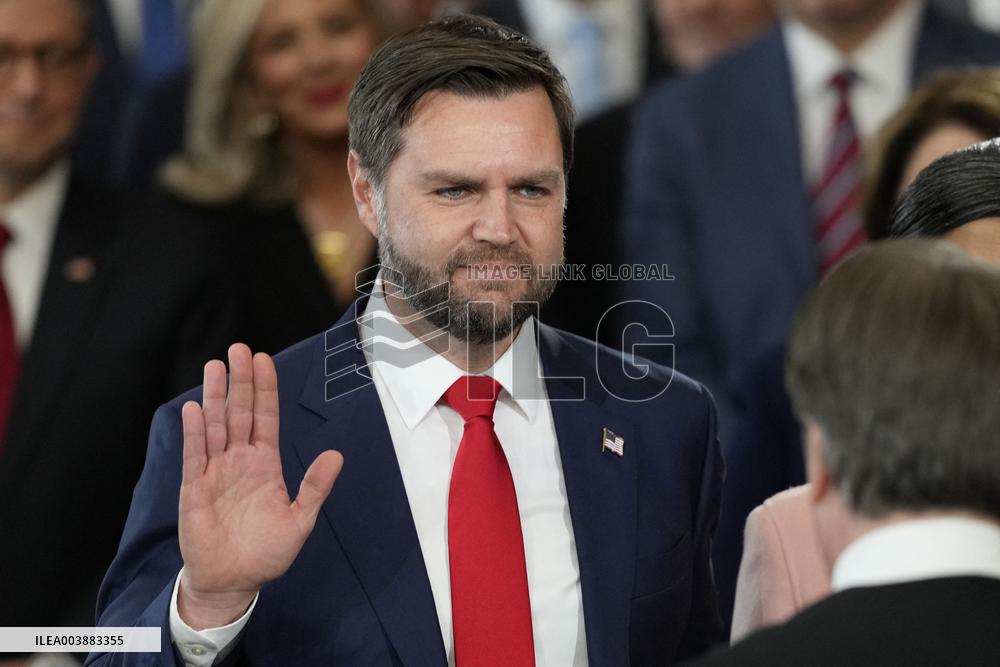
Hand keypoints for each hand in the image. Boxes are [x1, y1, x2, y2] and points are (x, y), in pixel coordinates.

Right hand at [177, 344, 342, 628]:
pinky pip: (195, 455)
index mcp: (265, 464)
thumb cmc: (265, 553)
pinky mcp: (195, 489)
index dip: (264, 389)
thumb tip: (336, 455)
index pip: (265, 418)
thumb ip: (315, 487)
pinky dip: (195, 433)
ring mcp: (215, 472)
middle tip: (239, 349)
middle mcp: (239, 461)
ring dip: (215, 397)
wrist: (232, 583)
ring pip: (215, 427)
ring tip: (215, 367)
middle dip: (240, 382)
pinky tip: (195, 409)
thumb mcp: (300, 520)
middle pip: (239, 413)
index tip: (263, 360)